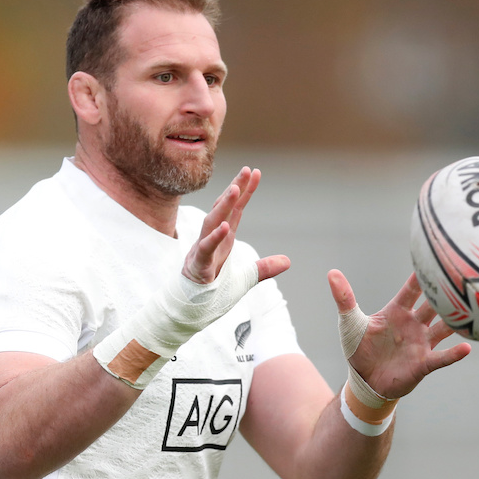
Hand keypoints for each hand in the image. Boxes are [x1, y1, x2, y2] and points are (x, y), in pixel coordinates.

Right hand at [182, 167, 289, 284]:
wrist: (191, 308)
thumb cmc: (213, 290)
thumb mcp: (246, 279)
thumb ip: (264, 269)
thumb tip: (287, 262)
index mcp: (225, 239)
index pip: (237, 210)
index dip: (245, 191)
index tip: (254, 172)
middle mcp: (214, 238)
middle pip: (225, 209)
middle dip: (235, 189)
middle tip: (247, 171)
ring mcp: (204, 249)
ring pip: (213, 222)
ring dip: (224, 205)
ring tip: (235, 189)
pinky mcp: (199, 265)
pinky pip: (206, 248)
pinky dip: (215, 238)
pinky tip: (225, 227)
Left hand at [328, 270, 470, 398]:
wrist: (364, 381)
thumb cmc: (359, 348)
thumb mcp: (350, 323)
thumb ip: (344, 299)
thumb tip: (331, 273)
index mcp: (397, 311)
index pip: (412, 289)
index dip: (421, 275)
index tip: (435, 257)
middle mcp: (414, 323)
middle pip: (434, 304)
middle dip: (447, 292)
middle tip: (464, 275)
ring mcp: (421, 343)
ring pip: (445, 327)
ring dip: (458, 319)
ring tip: (475, 309)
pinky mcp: (424, 363)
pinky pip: (442, 357)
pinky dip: (454, 353)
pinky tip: (468, 346)